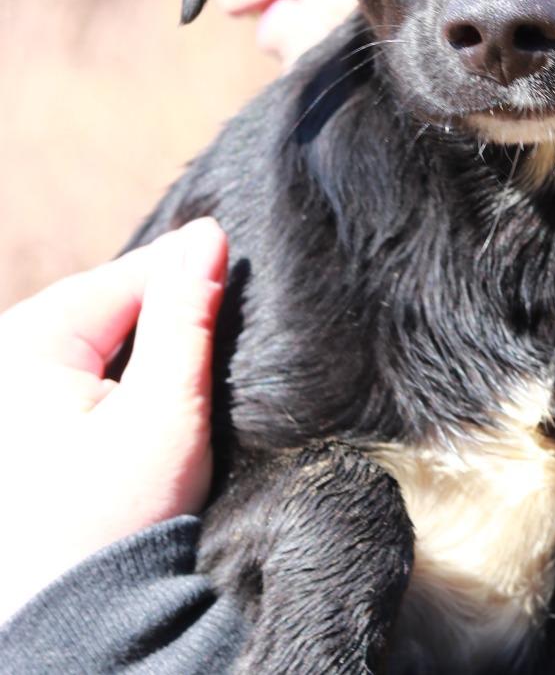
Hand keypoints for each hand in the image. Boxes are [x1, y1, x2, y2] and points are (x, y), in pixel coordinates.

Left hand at [0, 218, 227, 620]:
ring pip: (94, 336)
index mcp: (23, 345)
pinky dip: (118, 367)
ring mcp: (8, 393)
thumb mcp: (166, 407)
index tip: (231, 250)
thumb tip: (208, 235)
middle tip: (220, 298)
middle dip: (161, 301)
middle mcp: (3, 360)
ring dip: (143, 334)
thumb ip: (185, 315)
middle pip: (105, 305)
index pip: (122, 279)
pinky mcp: (19, 424)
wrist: (76, 619)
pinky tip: (151, 380)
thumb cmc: (116, 516)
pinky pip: (77, 370)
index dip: (182, 266)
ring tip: (194, 336)